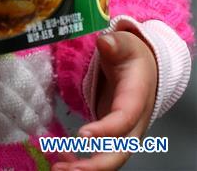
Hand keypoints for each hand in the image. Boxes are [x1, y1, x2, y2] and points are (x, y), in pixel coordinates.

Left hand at [53, 29, 158, 169]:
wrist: (143, 68)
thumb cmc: (132, 57)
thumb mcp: (126, 45)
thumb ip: (116, 44)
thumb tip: (105, 43)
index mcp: (136, 99)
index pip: (124, 119)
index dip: (105, 130)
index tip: (81, 135)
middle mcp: (133, 123)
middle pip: (119, 152)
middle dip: (95, 164)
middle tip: (68, 169)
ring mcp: (123, 133)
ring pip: (109, 158)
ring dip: (85, 168)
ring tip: (57, 169)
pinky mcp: (111, 136)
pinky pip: (100, 154)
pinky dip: (82, 161)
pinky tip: (61, 160)